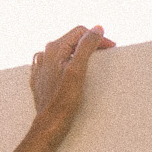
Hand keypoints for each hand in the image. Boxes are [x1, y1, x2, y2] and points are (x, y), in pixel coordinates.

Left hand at [29, 25, 114, 139]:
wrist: (50, 122)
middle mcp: (44, 55)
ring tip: (93, 62)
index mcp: (53, 49)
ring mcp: (41, 67)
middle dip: (89, 44)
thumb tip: (97, 28)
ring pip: (64, 52)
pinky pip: (57, 64)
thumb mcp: (78, 69)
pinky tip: (76, 71)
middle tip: (105, 53)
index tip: (110, 47)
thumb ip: (86, 46)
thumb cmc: (64, 100)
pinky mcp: (41, 78)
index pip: (80, 33)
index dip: (97, 37)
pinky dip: (69, 63)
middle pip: (72, 41)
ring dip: (79, 53)